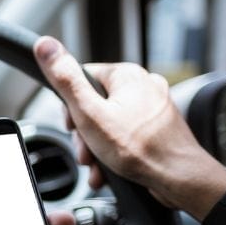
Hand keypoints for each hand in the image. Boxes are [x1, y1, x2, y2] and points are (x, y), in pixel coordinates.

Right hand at [33, 36, 225, 220]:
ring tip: (99, 166)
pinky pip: (128, 136)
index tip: (73, 126)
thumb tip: (46, 46)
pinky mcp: (159, 128)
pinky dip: (116, 152)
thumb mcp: (89, 114)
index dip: (71, 107)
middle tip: (86, 152)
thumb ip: (66, 80)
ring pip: (111, 124)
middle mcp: (144, 86)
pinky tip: (111, 169)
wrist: (179, 178)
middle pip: (96, 105)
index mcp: (127, 75)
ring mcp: (154, 107)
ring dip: (98, 148)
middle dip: (85, 135)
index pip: (83, 79)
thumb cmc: (140, 149)